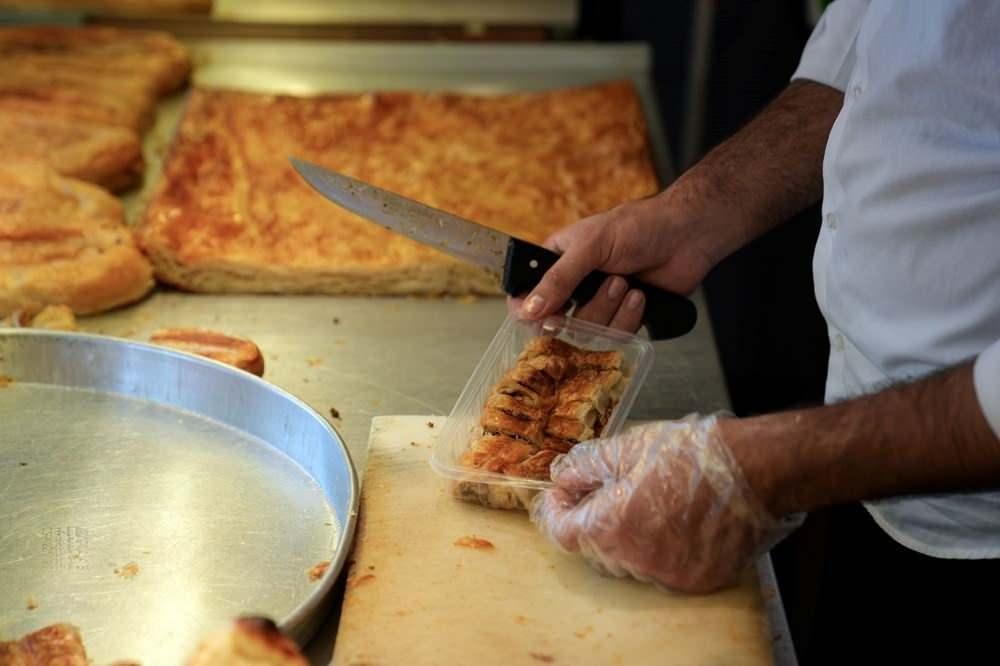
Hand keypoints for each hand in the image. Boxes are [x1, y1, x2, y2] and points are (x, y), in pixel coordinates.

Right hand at [510, 192, 718, 331]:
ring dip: (609, 308)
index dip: (527, 309)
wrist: (686, 235)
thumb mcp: (591, 246)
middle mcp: (574, 285)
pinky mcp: (623, 318)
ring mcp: (599, 303)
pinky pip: (614, 336)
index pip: (526, 293)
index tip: (537, 317)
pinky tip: (640, 295)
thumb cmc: (638, 226)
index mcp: (557, 260)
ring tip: (626, 282)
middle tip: (602, 288)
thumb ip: (558, 279)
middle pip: (557, 321)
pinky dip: (628, 318)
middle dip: (584, 307)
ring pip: (587, 331)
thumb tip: (529, 308)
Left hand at [530, 414, 800, 592]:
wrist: (756, 470)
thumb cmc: (692, 454)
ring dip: (626, 537)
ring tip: (644, 502)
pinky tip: (673, 521)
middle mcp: (637, 560)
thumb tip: (563, 479)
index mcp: (613, 526)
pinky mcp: (696, 581)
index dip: (556, 511)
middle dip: (592, 519)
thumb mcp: (629, 447)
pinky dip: (659, 550)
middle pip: (595, 548)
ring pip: (629, 562)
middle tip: (603, 489)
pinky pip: (662, 570)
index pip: (563, 533)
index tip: (560, 494)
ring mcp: (669, 575)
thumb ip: (587, 467)